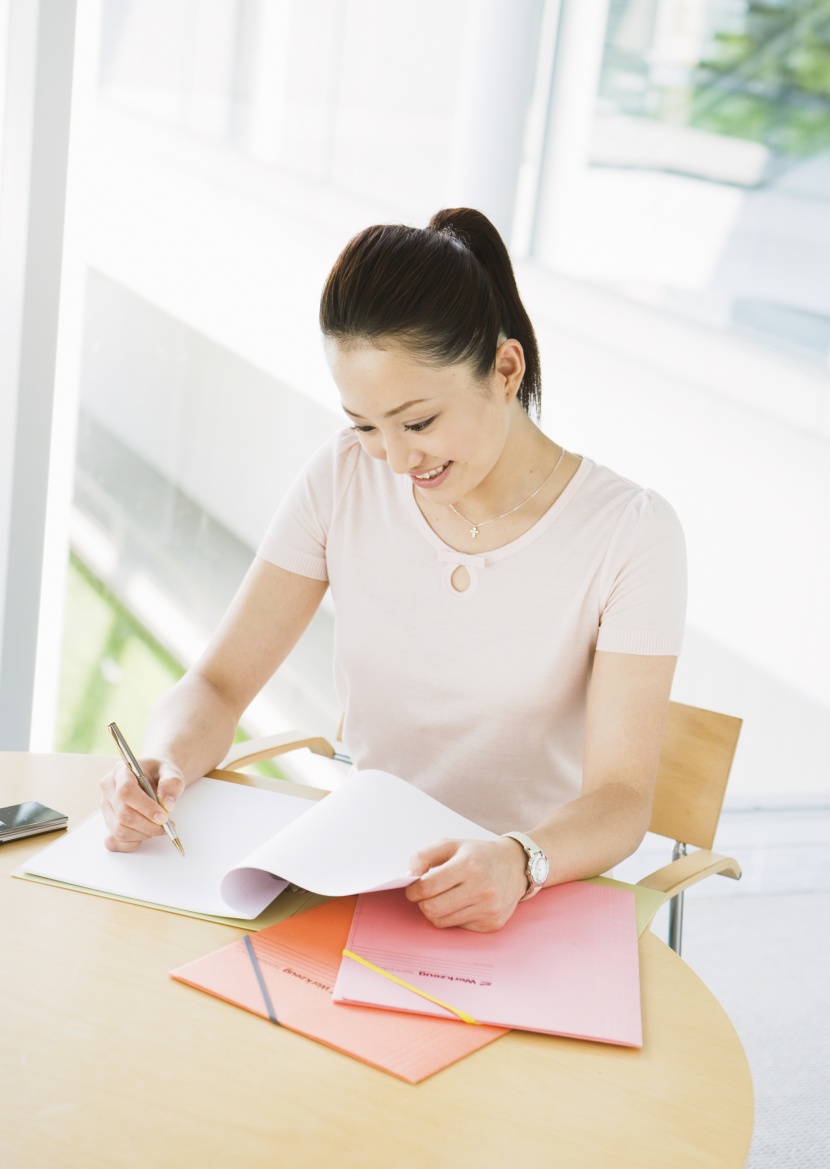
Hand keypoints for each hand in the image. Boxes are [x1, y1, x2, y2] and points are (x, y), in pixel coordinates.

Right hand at [100, 758, 184, 852]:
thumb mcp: (172, 772)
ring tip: (158, 827)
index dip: (145, 807)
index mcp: (121, 771)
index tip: (163, 817)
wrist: (154, 778)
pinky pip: (114, 842)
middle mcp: (108, 789)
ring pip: (119, 831)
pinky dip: (132, 843)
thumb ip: (171, 784)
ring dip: (143, 834)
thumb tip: (167, 805)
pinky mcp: (107, 824)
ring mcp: (106, 808)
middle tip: (167, 825)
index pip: (126, 792)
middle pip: (123, 815)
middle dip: (148, 825)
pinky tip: (145, 833)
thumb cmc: (160, 774)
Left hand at [404, 837, 528, 931]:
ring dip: (437, 911)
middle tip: (426, 895)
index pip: (427, 887)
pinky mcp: (492, 923)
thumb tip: (409, 875)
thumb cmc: (479, 855)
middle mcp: (481, 889)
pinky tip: (464, 903)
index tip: (413, 888)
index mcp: (469, 865)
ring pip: (443, 922)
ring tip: (445, 897)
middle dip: (423, 903)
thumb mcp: (452, 845)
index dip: (413, 889)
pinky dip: (455, 916)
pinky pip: (459, 927)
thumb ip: (425, 855)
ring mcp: (488, 909)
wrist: (516, 866)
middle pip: (432, 909)